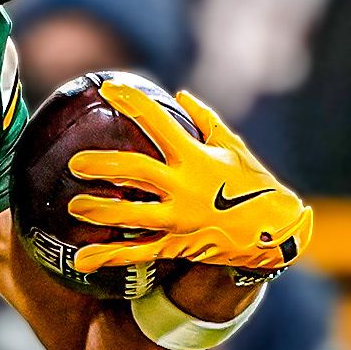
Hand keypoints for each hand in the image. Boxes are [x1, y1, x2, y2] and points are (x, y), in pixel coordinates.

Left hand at [66, 82, 312, 271]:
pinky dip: (108, 256)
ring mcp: (179, 219)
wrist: (275, 235)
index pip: (158, 123)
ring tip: (75, 205)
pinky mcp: (175, 245)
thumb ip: (206, 120)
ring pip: (131, 214)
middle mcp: (184, 188)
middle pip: (136, 171)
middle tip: (76, 162)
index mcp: (195, 158)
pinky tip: (82, 260)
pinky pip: (137, 252)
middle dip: (103, 165)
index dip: (132, 103)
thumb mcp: (234, 148)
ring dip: (100, 210)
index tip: (108, 89)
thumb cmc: (255, 186)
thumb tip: (181, 95)